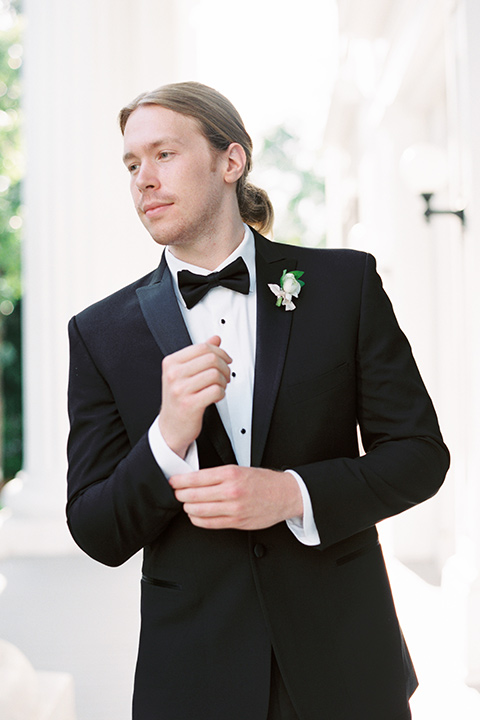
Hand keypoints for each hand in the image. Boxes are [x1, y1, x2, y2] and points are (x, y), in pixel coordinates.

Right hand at [158, 336, 231, 458]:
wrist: (171, 427)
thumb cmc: (178, 399)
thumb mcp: (184, 373)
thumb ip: (199, 355)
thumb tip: (215, 338)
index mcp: (171, 362)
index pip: (202, 347)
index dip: (220, 352)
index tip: (226, 359)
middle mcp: (173, 374)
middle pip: (211, 359)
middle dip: (224, 366)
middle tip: (225, 375)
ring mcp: (180, 389)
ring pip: (215, 374)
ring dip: (223, 381)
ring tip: (220, 386)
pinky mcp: (190, 404)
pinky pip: (216, 391)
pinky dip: (221, 393)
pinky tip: (216, 396)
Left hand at [169, 465, 303, 529]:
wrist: (285, 495)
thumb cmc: (263, 481)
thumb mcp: (240, 469)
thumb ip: (218, 475)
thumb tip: (194, 479)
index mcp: (231, 474)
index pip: (196, 478)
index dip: (180, 481)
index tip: (174, 481)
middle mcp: (231, 491)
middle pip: (193, 495)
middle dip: (180, 494)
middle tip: (177, 492)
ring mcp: (233, 509)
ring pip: (198, 510)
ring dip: (188, 507)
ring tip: (186, 503)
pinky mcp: (236, 522)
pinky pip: (209, 523)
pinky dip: (198, 519)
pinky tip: (196, 515)